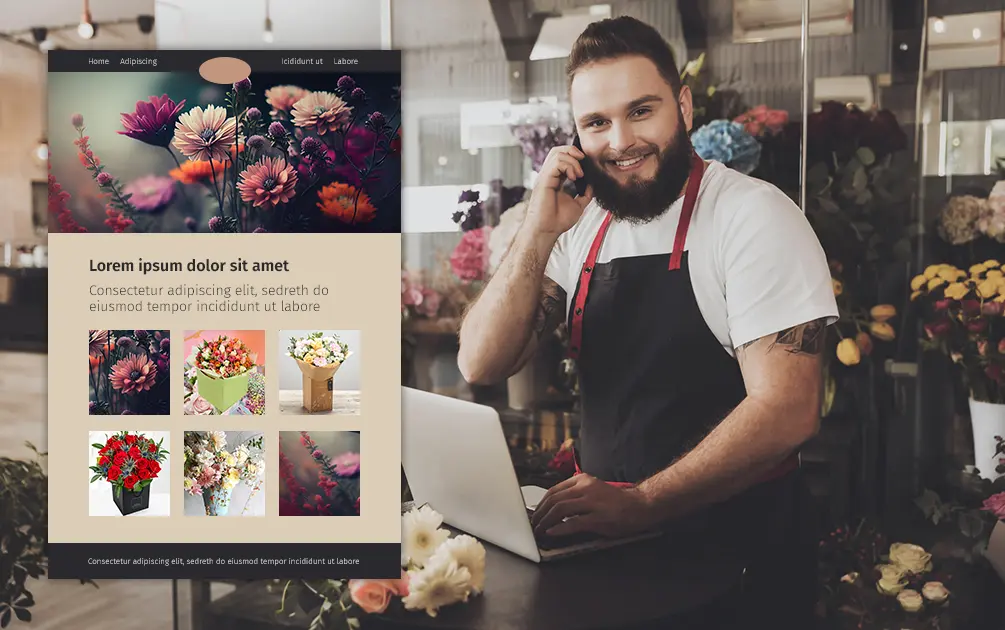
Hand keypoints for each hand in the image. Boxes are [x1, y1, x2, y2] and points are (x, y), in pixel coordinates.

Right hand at [525, 145, 593, 236]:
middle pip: (557, 151)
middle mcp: (548, 176)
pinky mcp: (543, 180)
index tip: (587, 166)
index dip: (575, 157)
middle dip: (573, 151)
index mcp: (555, 179)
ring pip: (557, 153)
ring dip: (573, 161)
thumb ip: (585, 194)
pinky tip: (574, 177)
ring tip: (579, 174)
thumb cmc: (558, 221)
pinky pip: (556, 162)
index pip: (562, 158)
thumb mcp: (578, 205)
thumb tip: (592, 184)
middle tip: (583, 162)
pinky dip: (568, 166)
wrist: (547, 231)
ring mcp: (545, 177)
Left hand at [530, 474, 656, 538]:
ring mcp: (592, 501)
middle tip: (533, 526)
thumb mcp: (593, 492)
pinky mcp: (599, 517)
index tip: (534, 514)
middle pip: (554, 499)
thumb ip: (575, 497)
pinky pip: (574, 522)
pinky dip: (560, 528)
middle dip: (540, 514)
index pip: (553, 490)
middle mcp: (586, 487)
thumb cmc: (616, 502)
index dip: (540, 504)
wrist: (641, 505)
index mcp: (582, 480)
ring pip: (560, 509)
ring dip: (546, 522)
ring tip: (540, 531)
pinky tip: (552, 533)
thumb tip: (553, 510)